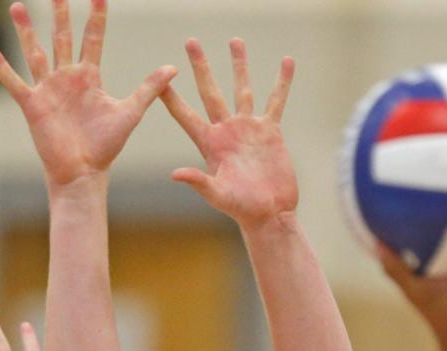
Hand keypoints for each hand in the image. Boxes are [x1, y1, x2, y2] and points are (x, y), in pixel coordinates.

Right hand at [0, 0, 175, 188]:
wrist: (83, 173)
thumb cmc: (105, 147)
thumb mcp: (130, 113)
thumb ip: (148, 89)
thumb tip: (173, 68)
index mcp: (88, 77)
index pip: (92, 38)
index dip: (96, 16)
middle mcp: (66, 78)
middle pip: (62, 37)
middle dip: (59, 13)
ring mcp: (48, 90)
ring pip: (35, 52)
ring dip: (26, 29)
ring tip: (17, 5)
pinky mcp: (33, 105)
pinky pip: (14, 81)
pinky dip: (1, 66)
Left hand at [160, 38, 297, 227]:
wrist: (269, 213)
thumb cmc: (241, 209)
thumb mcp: (217, 195)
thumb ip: (198, 182)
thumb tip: (174, 174)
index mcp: (210, 144)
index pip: (186, 116)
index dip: (172, 98)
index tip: (160, 78)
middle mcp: (226, 131)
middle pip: (210, 91)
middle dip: (201, 66)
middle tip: (191, 41)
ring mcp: (248, 129)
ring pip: (242, 89)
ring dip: (239, 65)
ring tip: (235, 40)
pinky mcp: (270, 131)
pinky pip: (276, 101)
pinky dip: (282, 82)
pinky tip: (286, 62)